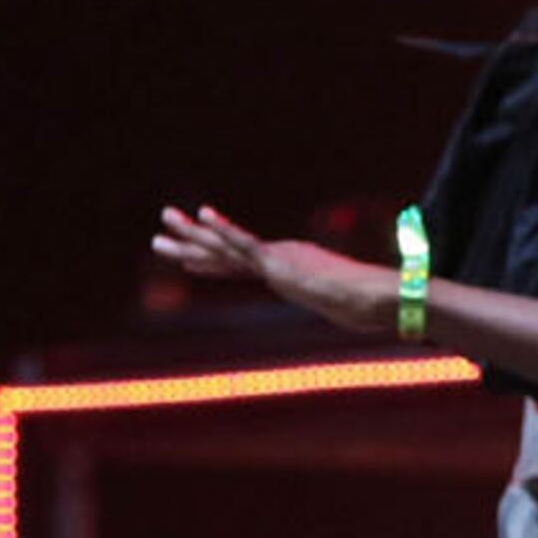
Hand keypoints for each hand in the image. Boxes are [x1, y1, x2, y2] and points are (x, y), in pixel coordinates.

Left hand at [152, 204, 399, 336]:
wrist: (372, 298)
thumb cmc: (366, 305)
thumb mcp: (347, 310)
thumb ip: (349, 309)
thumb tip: (368, 322)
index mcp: (289, 268)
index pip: (242, 265)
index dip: (211, 260)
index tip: (188, 259)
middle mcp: (278, 258)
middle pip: (224, 249)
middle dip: (190, 237)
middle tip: (164, 220)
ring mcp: (276, 258)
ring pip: (224, 244)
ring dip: (191, 234)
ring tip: (164, 217)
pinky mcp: (279, 260)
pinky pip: (245, 244)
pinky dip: (223, 230)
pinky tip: (202, 215)